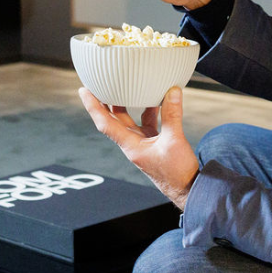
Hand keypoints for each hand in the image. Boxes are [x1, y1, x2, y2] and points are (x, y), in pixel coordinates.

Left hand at [78, 85, 199, 210]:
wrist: (187, 189)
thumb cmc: (177, 172)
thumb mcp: (174, 140)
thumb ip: (172, 115)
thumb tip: (172, 92)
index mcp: (131, 146)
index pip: (105, 123)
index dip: (93, 106)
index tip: (83, 91)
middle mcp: (133, 145)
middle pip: (114, 120)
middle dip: (105, 102)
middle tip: (98, 84)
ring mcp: (143, 145)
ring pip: (130, 121)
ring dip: (128, 104)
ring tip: (124, 86)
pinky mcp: (154, 145)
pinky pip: (147, 124)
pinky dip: (150, 111)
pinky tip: (157, 101)